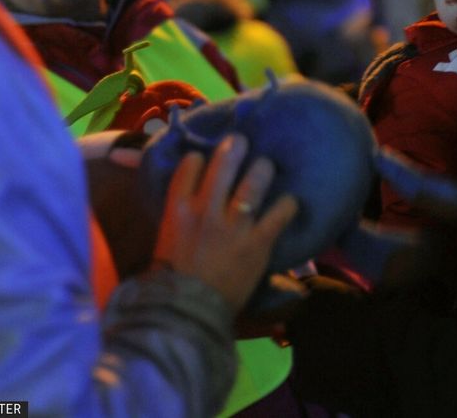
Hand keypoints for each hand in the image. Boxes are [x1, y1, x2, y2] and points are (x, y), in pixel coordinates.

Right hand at [153, 134, 298, 309]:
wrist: (187, 313)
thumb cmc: (173, 279)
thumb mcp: (166, 239)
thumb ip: (177, 216)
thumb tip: (187, 202)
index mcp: (177, 210)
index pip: (189, 167)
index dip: (199, 157)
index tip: (205, 157)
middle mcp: (205, 211)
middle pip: (223, 164)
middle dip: (235, 147)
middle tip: (242, 142)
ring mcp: (233, 226)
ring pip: (254, 182)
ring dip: (263, 169)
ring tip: (267, 166)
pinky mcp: (257, 242)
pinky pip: (279, 213)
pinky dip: (288, 204)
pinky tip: (290, 202)